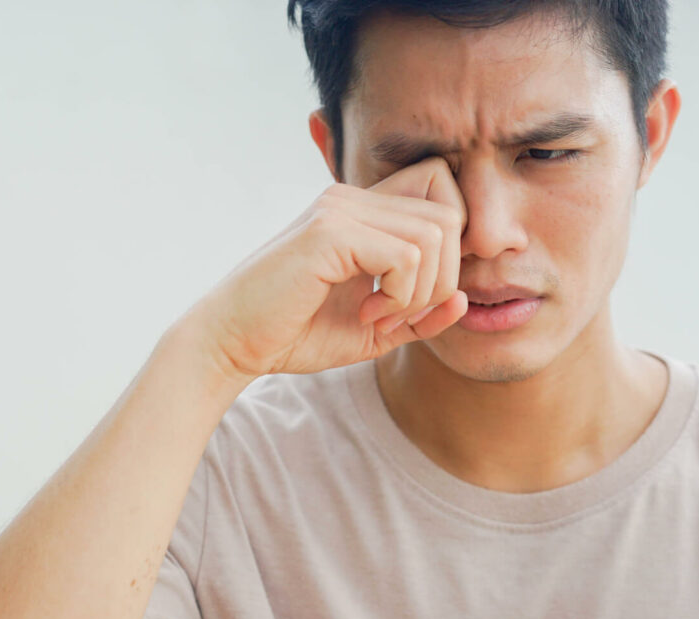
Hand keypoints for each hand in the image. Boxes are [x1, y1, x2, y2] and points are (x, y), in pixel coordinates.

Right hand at [186, 156, 468, 378]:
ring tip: (380, 316)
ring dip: (420, 290)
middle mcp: (352, 198)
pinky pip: (406, 256)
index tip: (417, 298)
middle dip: (443, 276)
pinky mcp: (329, 231)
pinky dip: (400, 296)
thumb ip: (419, 314)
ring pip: (436, 233)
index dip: (450, 250)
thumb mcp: (373, 329)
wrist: (233, 342)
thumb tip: (465, 299)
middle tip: (401, 315)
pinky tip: (366, 313)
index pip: (443, 196)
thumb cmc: (295, 333)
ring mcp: (340, 209)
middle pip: (450, 213)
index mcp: (363, 212)